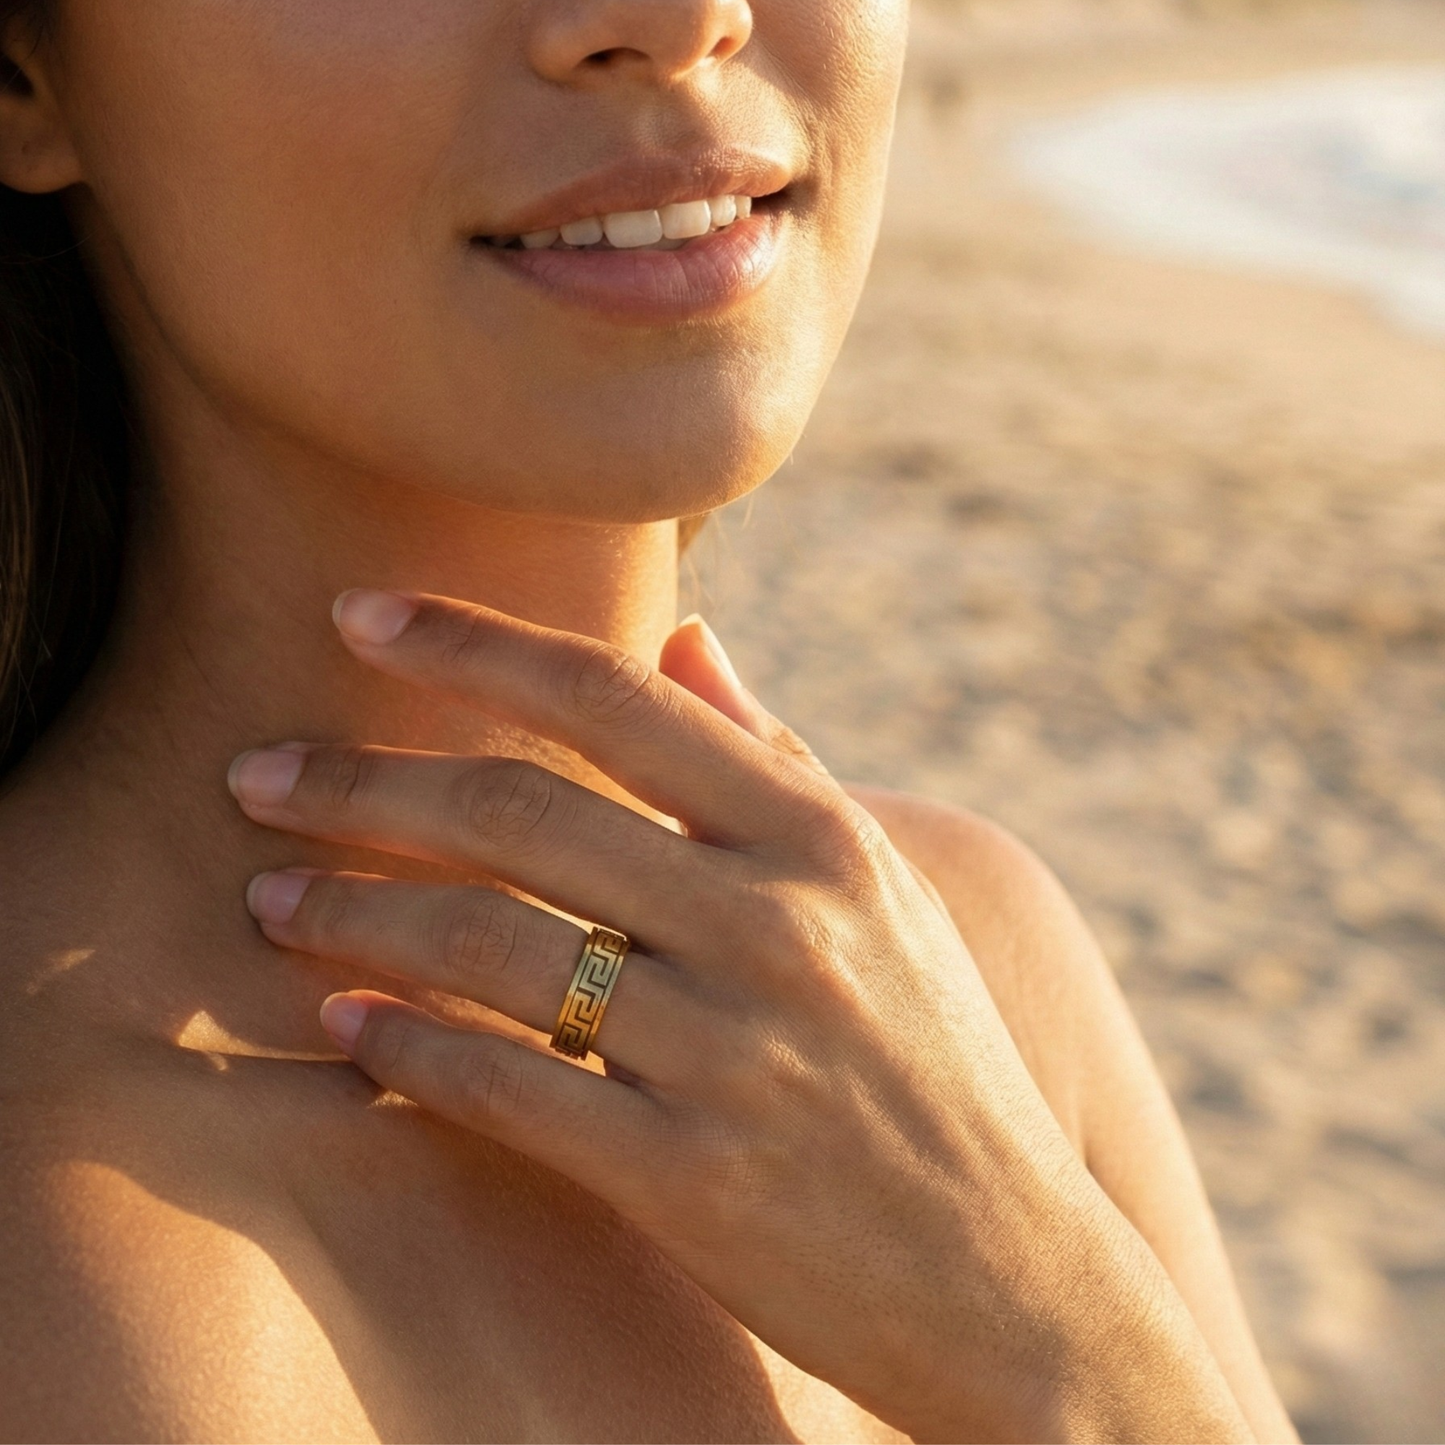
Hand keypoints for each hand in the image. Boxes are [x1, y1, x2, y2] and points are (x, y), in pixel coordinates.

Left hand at [228, 590, 1250, 1443]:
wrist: (1011, 1277)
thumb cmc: (931, 1064)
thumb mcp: (881, 889)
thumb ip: (773, 757)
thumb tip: (687, 634)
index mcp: (819, 838)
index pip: (618, 698)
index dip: (475, 643)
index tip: (358, 614)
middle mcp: (778, 925)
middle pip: (525, 813)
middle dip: (366, 782)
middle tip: (257, 773)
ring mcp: (735, 1053)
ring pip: (495, 948)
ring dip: (357, 912)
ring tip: (269, 896)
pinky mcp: (692, 1179)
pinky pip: (510, 1090)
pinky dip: (407, 1049)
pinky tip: (341, 1026)